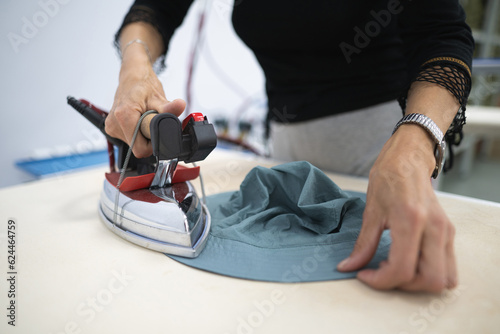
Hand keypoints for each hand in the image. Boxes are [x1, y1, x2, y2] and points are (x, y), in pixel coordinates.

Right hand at [105, 45, 185, 157]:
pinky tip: (138, 119)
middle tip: (151, 120)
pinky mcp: (112, 128)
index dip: (153, 142)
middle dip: (148, 137)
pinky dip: (137, 132)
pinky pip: (129, 139)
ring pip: (134, 144)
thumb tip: (180, 106)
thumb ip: (169, 107)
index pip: (140, 148)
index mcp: (123, 116)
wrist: (132, 77)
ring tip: (144, 117)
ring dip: (142, 134)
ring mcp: (111, 127)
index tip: (157, 129)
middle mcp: (114, 124)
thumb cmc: (143, 85)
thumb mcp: (158, 97)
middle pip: (137, 147)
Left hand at [337, 125, 456, 291]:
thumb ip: (362, 245)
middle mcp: (434, 228)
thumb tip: (348, 267)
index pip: (402, 269)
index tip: (364, 274)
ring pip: (443, 279)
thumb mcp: (371, 212)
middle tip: (381, 272)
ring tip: (394, 267)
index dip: (380, 280)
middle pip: (429, 280)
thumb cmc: (388, 179)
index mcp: (410, 221)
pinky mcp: (449, 233)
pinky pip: (447, 267)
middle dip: (403, 285)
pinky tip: (407, 261)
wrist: (408, 160)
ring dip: (418, 282)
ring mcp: (445, 231)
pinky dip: (428, 273)